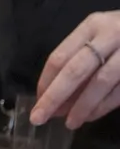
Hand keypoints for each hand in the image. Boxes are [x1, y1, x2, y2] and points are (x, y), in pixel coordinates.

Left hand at [32, 11, 119, 128]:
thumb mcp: (101, 34)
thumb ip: (79, 58)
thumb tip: (52, 95)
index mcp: (93, 25)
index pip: (61, 56)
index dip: (46, 81)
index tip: (37, 101)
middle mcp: (111, 35)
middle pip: (75, 70)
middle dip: (55, 97)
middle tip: (40, 117)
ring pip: (100, 82)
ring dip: (82, 106)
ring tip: (70, 123)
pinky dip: (103, 106)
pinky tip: (91, 116)